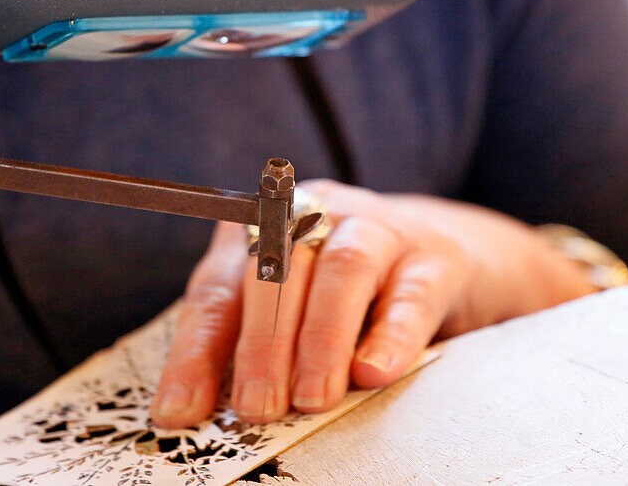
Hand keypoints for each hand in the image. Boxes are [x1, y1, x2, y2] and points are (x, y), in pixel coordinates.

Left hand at [150, 180, 597, 427]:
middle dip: (261, 346)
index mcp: (263, 229)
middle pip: (275, 273)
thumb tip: (201, 412)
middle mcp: (316, 216)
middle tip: (257, 408)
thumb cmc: (350, 291)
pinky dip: (390, 335)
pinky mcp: (435, 257)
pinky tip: (374, 372)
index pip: (216, 291)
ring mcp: (378, 228)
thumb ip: (251, 343)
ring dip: (321, 338)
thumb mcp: (292, 307)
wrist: (445, 252)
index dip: (196, 353)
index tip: (181, 411)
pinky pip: (410, 294)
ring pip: (341, 270)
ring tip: (312, 398)